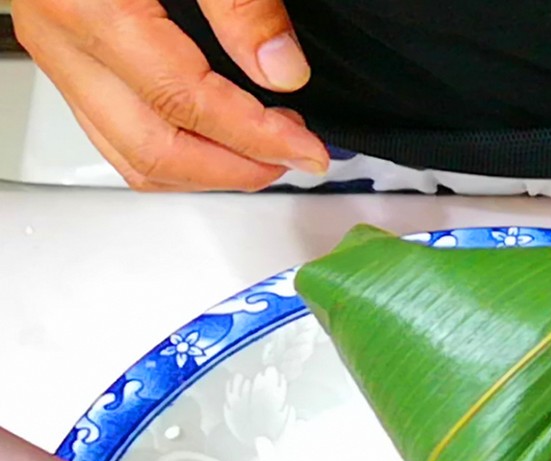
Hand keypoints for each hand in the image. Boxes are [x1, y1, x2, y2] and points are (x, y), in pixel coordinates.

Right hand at [13, 0, 329, 189]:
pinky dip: (173, 148)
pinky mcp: (64, 54)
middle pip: (152, 148)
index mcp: (91, 6)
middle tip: (294, 157)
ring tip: (266, 151)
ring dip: (205, 170)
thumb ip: (240, 2)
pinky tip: (221, 134)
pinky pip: (114, 130)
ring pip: (127, 152)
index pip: (184, 103)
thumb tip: (283, 71)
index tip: (310, 150)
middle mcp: (62, 38)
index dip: (256, 138)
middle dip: (234, 170)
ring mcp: (57, 52)